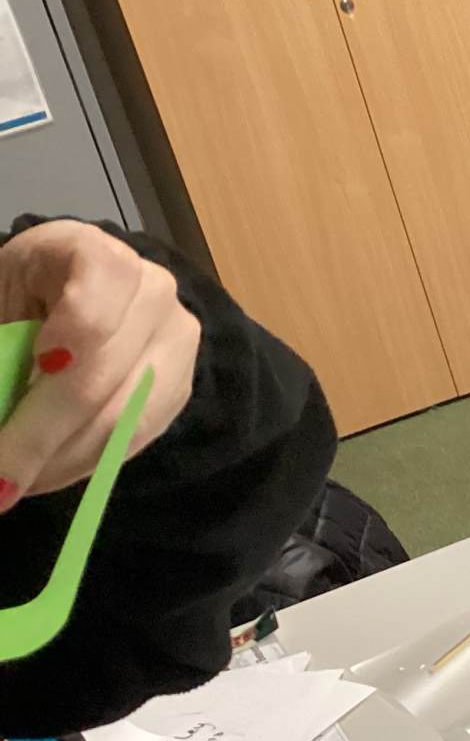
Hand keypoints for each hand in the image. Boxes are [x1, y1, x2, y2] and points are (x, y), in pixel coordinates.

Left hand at [0, 220, 198, 511]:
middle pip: (102, 379)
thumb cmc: (25, 293)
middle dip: (40, 438)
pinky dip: (85, 463)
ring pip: (122, 419)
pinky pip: (135, 437)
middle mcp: (153, 292)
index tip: (33, 379)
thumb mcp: (1, 301)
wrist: (75, 290)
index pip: (91, 313)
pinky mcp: (181, 386)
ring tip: (11, 485)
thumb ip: (2, 347)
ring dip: (60, 462)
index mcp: (96, 255)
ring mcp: (177, 341)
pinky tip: (46, 475)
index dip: (63, 352)